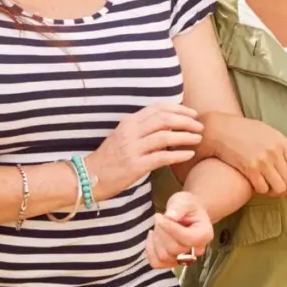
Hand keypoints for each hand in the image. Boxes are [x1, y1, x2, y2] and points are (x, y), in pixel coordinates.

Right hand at [89, 103, 203, 201]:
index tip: (192, 113)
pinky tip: (189, 154)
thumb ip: (141, 130)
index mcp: (128, 123)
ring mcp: (132, 149)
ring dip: (185, 136)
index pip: (157, 109)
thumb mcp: (123, 138)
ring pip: (164, 136)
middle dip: (185, 121)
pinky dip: (177, 154)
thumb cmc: (108, 160)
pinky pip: (161, 157)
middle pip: (163, 119)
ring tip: (198, 138)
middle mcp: (130, 132)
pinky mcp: (134, 166)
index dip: (178, 109)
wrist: (87, 178)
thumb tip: (166, 127)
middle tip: (199, 125)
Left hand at [145, 191, 213, 268]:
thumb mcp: (184, 201)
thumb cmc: (188, 206)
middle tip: (160, 218)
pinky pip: (157, 263)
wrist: (187, 213)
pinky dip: (150, 250)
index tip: (159, 216)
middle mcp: (196, 250)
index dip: (170, 229)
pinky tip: (152, 237)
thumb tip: (170, 217)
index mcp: (204, 235)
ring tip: (158, 226)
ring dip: (156, 240)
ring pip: (164, 257)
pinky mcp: (172, 262)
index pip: (187, 238)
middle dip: (162, 232)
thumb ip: (178, 208)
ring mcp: (184, 258)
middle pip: (174, 249)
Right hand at [203, 112, 286, 195]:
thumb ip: (286, 148)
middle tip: (280, 185)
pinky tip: (257, 183)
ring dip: (275, 190)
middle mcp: (274, 152)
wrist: (221, 130)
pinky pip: (262, 189)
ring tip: (269, 186)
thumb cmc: (245, 130)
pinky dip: (261, 189)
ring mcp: (261, 161)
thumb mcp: (270, 133)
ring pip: (279, 188)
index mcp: (281, 142)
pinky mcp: (249, 169)